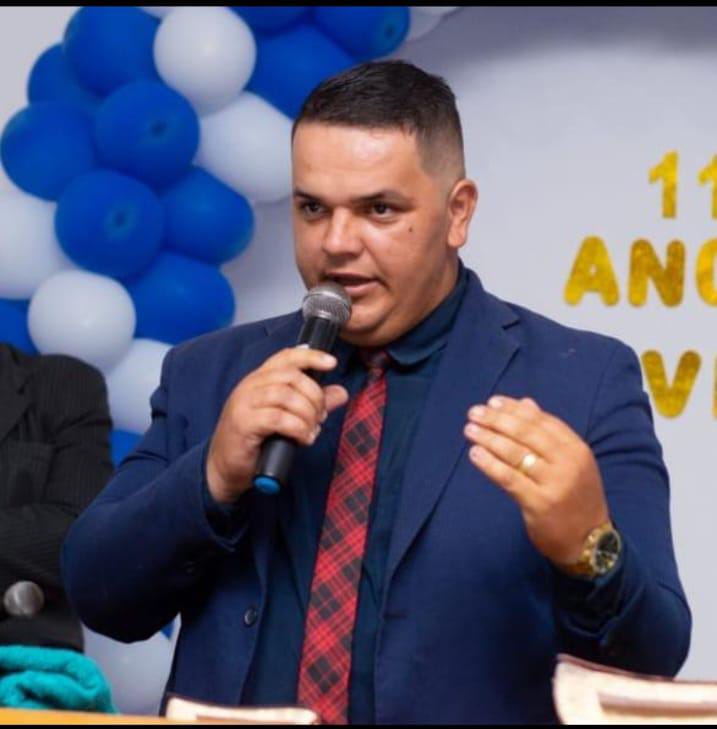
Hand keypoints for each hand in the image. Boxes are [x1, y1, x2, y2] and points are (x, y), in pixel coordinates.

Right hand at [206, 347, 348, 504]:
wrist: (224, 468)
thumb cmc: (255, 441)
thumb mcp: (288, 418)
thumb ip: (313, 403)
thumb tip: (341, 393)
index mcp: (260, 379)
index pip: (287, 357)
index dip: (311, 356)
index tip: (332, 363)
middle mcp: (250, 386)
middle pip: (291, 376)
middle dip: (314, 396)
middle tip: (320, 417)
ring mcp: (244, 403)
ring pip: (285, 395)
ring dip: (307, 413)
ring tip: (311, 430)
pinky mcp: (243, 424)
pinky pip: (277, 418)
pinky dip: (297, 428)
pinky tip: (302, 438)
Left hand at [463, 395, 609, 565]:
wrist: (590, 542)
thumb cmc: (575, 498)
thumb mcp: (572, 463)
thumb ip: (549, 434)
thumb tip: (526, 403)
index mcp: (576, 449)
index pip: (541, 421)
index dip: (515, 409)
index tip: (493, 402)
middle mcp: (568, 463)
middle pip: (526, 433)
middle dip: (497, 420)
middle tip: (474, 412)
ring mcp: (555, 483)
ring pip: (515, 453)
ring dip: (489, 438)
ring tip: (470, 430)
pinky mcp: (539, 503)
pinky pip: (509, 478)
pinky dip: (490, 464)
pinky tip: (475, 454)